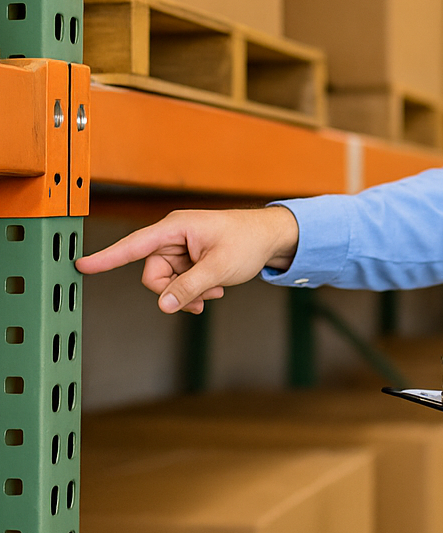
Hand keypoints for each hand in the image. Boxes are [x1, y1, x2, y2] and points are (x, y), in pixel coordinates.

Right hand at [75, 207, 299, 314]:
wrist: (271, 237)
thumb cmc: (248, 242)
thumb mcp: (219, 268)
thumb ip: (189, 287)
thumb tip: (163, 305)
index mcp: (176, 227)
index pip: (134, 245)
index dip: (107, 257)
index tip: (80, 265)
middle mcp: (173, 235)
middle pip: (152, 273)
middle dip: (174, 290)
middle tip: (203, 298)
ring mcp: (180, 247)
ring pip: (165, 281)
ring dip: (187, 292)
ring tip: (215, 291)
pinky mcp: (188, 257)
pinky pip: (178, 280)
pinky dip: (193, 289)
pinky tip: (214, 289)